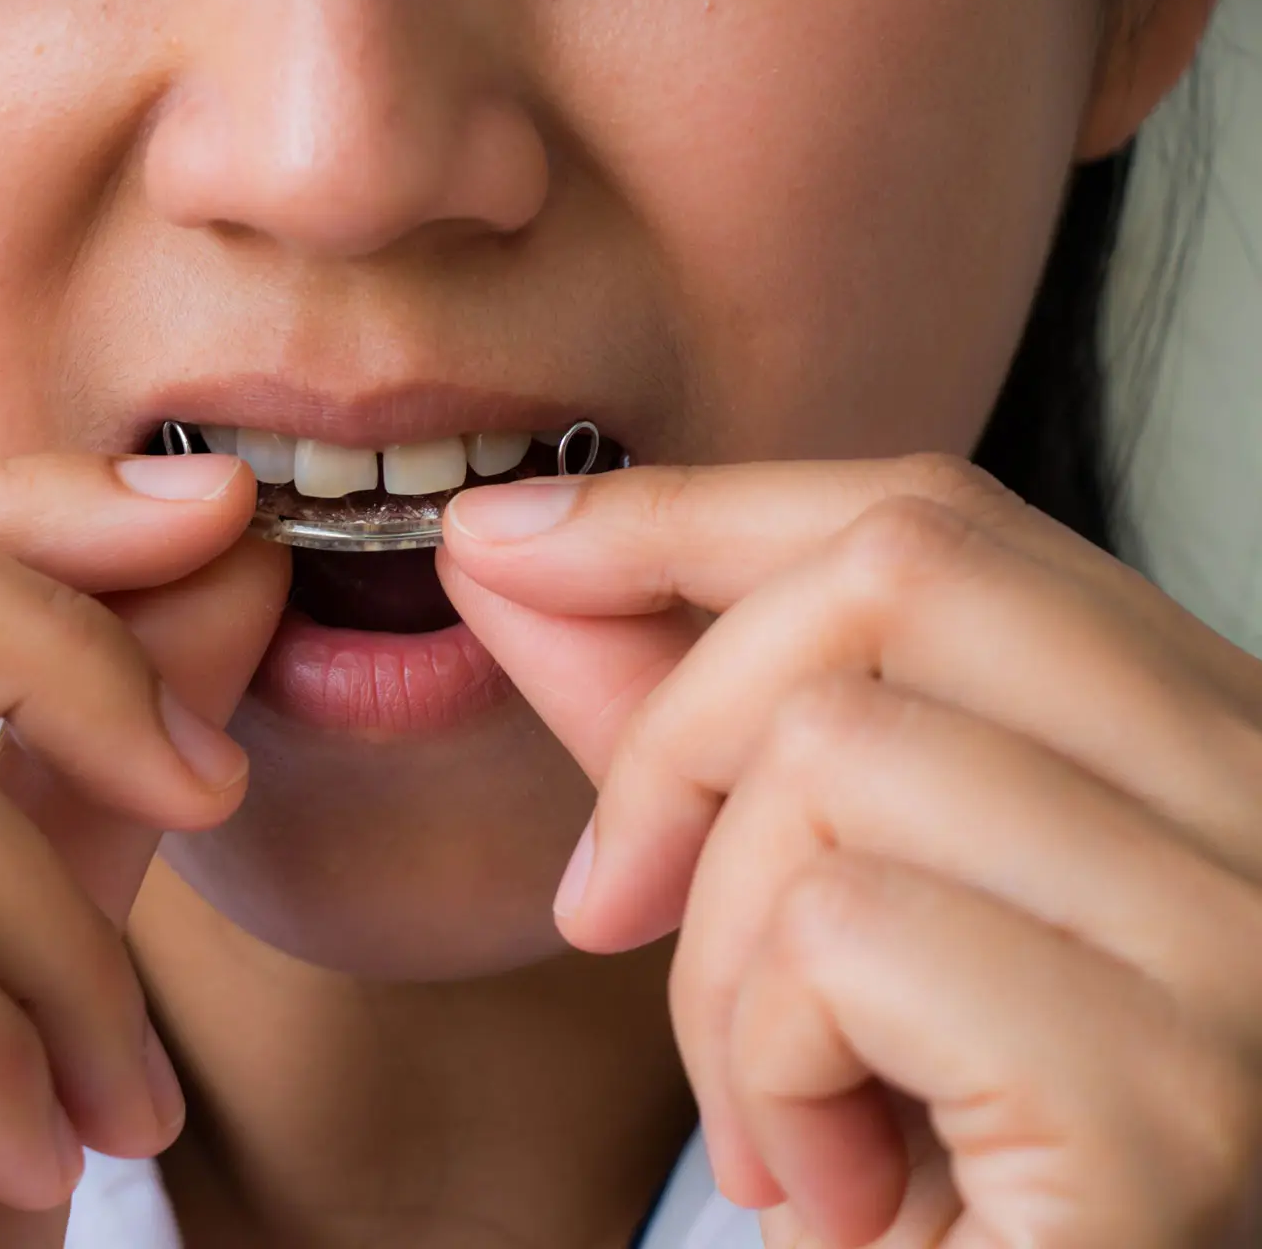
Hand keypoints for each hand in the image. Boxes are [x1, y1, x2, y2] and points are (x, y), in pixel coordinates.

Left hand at [442, 454, 1261, 1247]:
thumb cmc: (912, 1160)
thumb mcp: (779, 896)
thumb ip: (665, 713)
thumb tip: (506, 544)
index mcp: (1188, 737)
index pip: (936, 516)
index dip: (692, 513)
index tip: (508, 538)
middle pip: (895, 575)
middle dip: (677, 732)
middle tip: (614, 906)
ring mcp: (1245, 946)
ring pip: (839, 756)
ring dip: (718, 963)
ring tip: (782, 1106)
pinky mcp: (1170, 1098)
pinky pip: (842, 940)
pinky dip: (764, 1067)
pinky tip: (836, 1180)